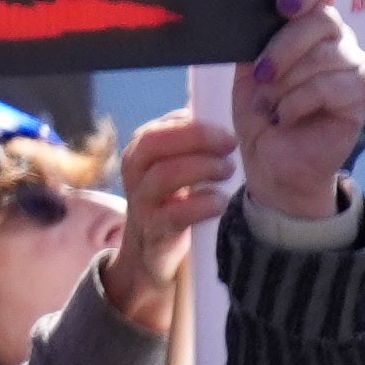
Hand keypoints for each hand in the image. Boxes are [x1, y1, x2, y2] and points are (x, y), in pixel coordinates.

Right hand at [100, 107, 233, 333]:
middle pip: (153, 144)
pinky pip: (176, 214)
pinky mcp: (155, 232)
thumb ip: (188, 142)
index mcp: (139, 154)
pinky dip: (203, 204)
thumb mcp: (174, 167)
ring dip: (202, 168)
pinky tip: (219, 202)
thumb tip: (215, 110)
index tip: (224, 130)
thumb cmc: (173, 202)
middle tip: (230, 145)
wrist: (151, 254)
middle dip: (195, 139)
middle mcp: (134, 175)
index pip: (159, 128)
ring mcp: (142, 204)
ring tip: (227, 172)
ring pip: (163, 175)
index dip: (194, 124)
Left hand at [234, 0, 364, 223]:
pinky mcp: (363, 93)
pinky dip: (297, 103)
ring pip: (324, 56)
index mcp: (307, 26)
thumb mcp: (248, 73)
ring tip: (269, 106)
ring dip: (286, 84)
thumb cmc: (262, 111)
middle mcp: (337, 39)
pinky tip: (286, 117)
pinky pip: (330, 85)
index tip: (282, 6)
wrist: (272, 159)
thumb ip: (256, 42)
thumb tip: (253, 18)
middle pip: (321, 20)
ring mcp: (354, 65)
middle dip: (282, 49)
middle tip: (260, 76)